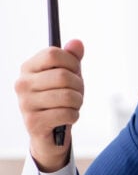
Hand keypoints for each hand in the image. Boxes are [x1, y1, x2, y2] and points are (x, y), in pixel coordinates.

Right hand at [15, 39, 84, 171]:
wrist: (50, 132)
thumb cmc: (59, 97)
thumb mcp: (68, 75)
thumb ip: (72, 58)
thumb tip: (77, 43)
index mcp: (28, 68)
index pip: (53, 54)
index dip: (72, 62)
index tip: (75, 71)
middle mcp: (22, 84)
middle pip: (63, 76)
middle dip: (79, 86)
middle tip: (76, 92)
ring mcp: (25, 103)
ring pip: (68, 96)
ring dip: (77, 102)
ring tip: (72, 105)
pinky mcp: (33, 122)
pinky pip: (67, 114)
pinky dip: (74, 116)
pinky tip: (67, 117)